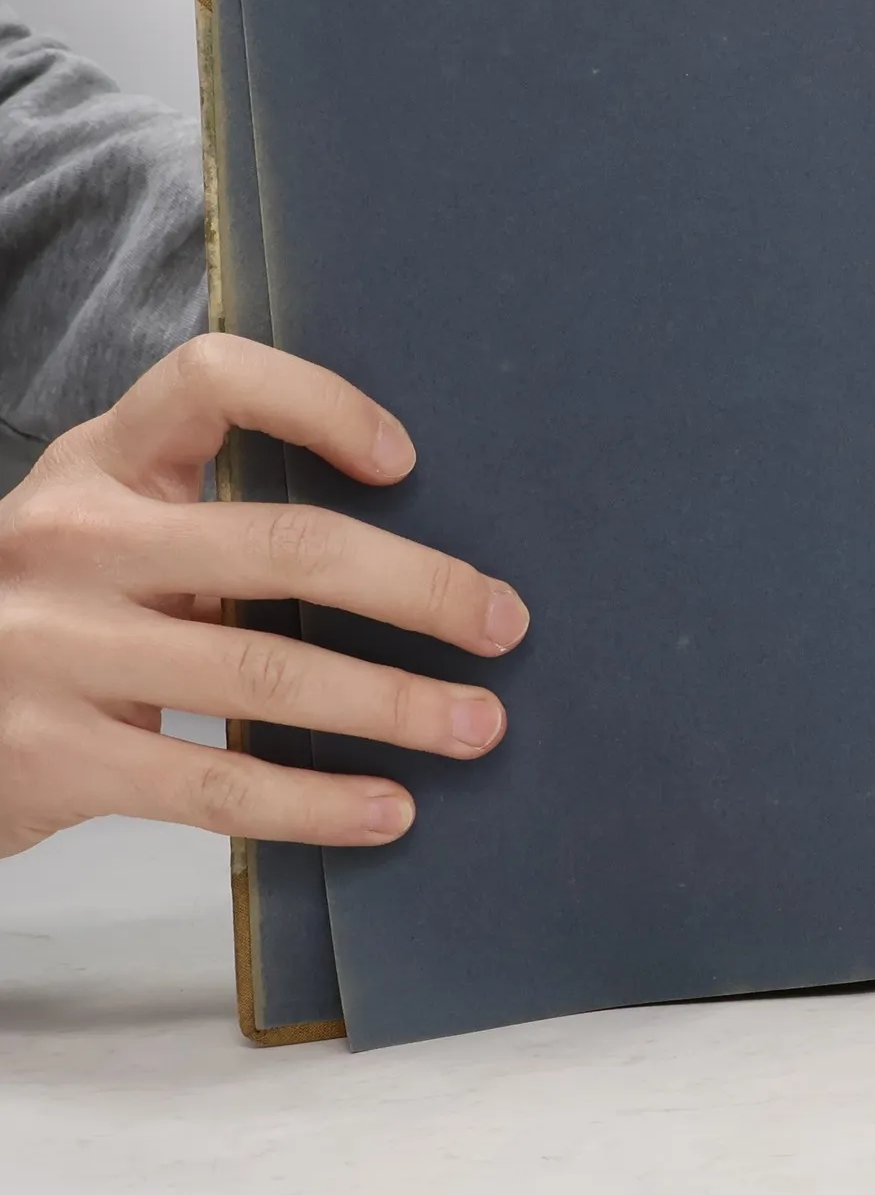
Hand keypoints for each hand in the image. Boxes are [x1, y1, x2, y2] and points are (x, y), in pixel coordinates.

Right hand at [0, 334, 529, 859]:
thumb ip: (213, 529)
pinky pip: (215, 782)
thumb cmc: (53, 614)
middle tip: (504, 622)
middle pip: (281, 546)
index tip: (406, 461)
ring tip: (478, 725)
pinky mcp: (51, 757)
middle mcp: (73, 541)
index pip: (211, 382)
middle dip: (415, 587)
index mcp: (98, 465)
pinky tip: (389, 811)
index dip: (319, 404)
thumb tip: (412, 569)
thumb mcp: (108, 538)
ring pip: (266, 673)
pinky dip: (316, 803)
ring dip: (394, 704)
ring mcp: (53, 649)